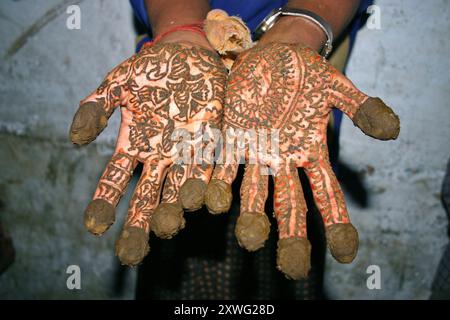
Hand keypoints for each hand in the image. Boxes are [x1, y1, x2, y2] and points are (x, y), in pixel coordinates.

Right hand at [70, 41, 226, 265]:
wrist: (189, 55)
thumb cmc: (152, 70)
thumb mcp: (119, 83)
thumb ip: (96, 106)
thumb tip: (75, 139)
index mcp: (134, 145)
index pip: (114, 180)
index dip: (104, 202)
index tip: (94, 227)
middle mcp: (159, 156)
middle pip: (147, 196)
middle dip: (139, 223)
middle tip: (131, 253)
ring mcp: (186, 152)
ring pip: (178, 189)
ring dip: (173, 209)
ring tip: (168, 225)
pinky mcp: (211, 143)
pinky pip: (208, 168)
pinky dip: (206, 185)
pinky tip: (204, 201)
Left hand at [204, 43, 399, 278]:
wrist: (268, 56)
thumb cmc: (304, 71)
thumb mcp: (334, 85)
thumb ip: (358, 107)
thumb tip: (392, 130)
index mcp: (310, 152)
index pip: (327, 193)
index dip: (336, 221)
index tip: (346, 252)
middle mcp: (282, 161)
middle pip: (290, 203)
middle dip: (291, 233)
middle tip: (293, 266)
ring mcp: (254, 153)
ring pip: (253, 192)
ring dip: (251, 216)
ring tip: (250, 238)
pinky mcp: (229, 140)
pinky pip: (220, 167)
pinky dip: (214, 184)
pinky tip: (206, 202)